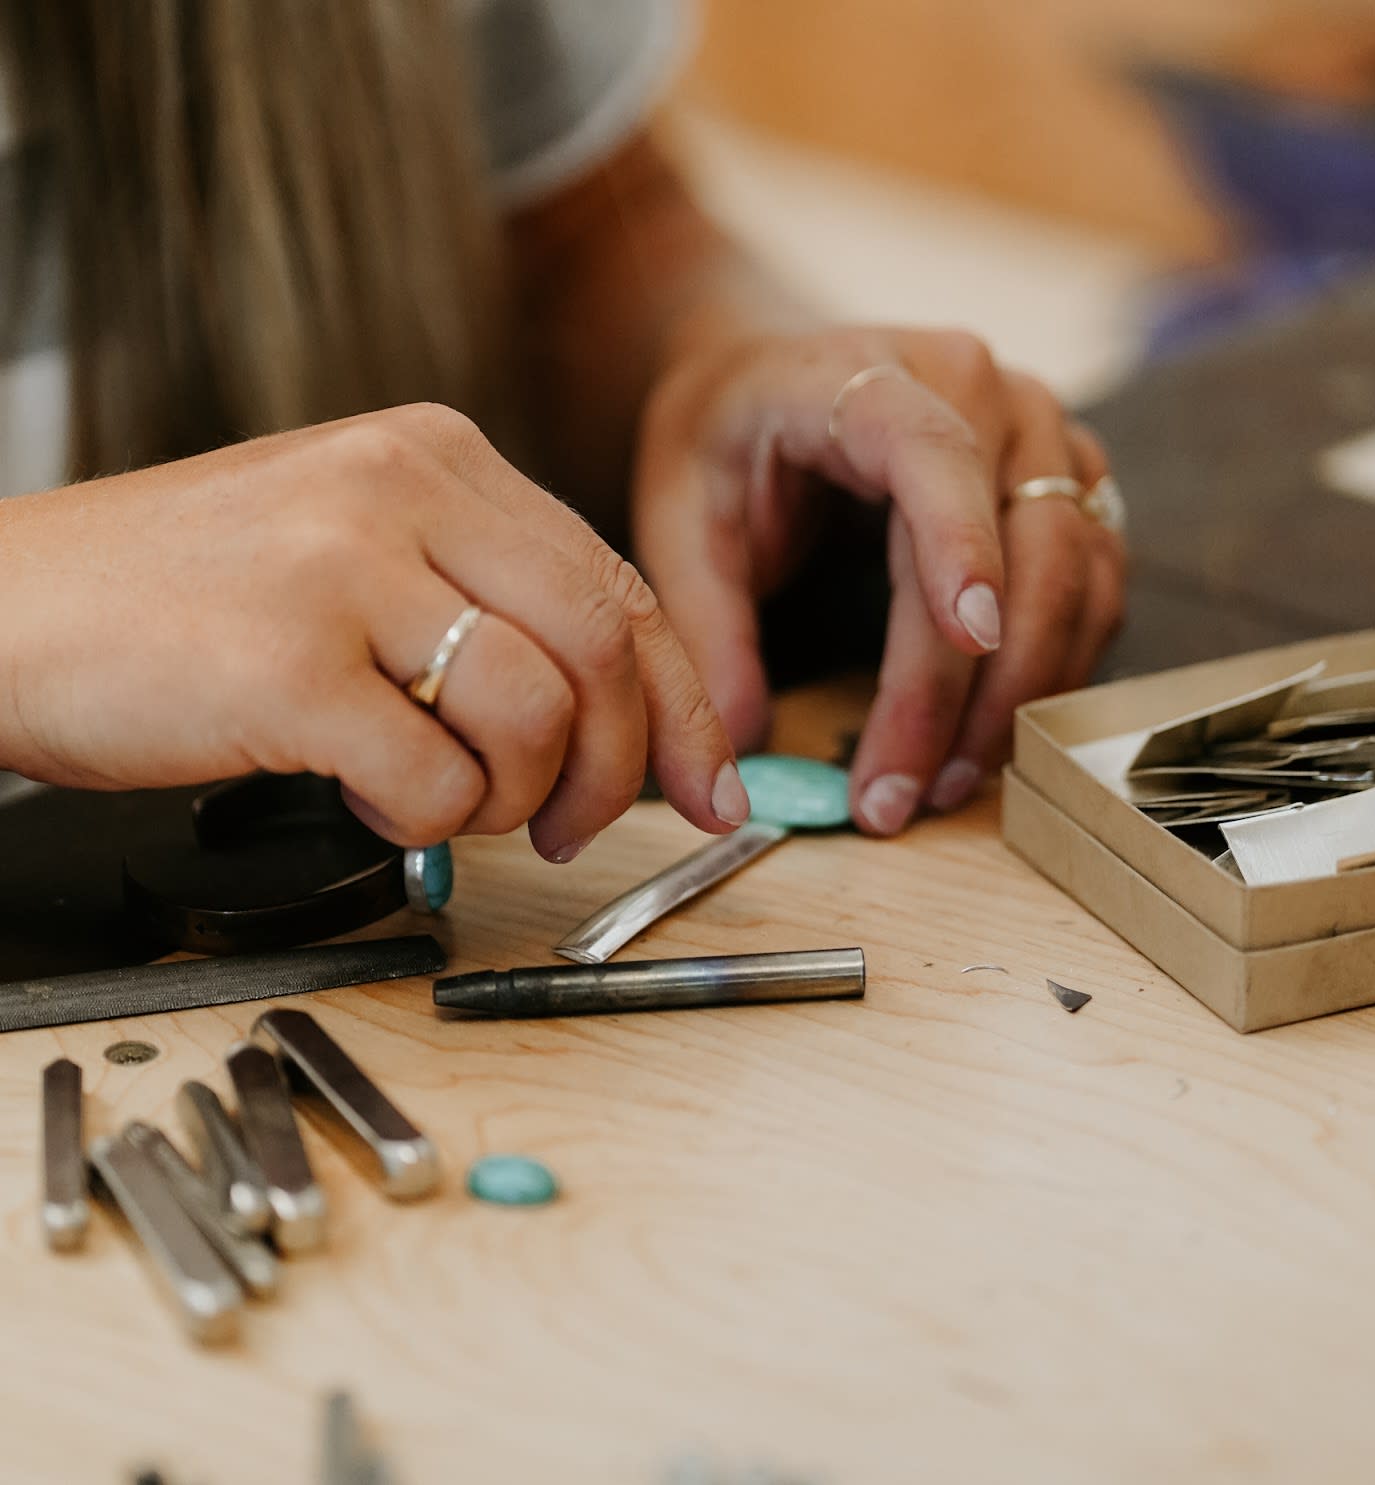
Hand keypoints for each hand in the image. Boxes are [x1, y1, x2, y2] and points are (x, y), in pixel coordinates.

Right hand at [0, 403, 747, 856]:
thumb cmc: (182, 602)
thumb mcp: (356, 551)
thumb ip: (483, 601)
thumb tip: (612, 717)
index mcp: (436, 455)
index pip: (621, 584)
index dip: (685, 704)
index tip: (713, 787)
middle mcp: (400, 487)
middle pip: (603, 645)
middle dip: (618, 767)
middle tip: (575, 827)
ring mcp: (341, 566)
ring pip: (531, 714)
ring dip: (510, 797)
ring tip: (444, 802)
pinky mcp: (284, 661)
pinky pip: (430, 778)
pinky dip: (422, 820)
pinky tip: (363, 796)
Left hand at [632, 327, 1125, 834]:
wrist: (776, 378)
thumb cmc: (728, 440)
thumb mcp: (680, 519)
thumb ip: (706, 630)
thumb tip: (740, 757)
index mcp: (869, 375)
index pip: (935, 451)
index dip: (961, 543)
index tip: (968, 637)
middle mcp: (984, 390)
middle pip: (1021, 543)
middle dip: (971, 688)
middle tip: (904, 794)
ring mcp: (1043, 434)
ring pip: (1075, 576)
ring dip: (1020, 697)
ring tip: (939, 784)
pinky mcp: (1072, 484)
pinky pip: (1096, 587)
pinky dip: (1056, 670)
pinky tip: (991, 735)